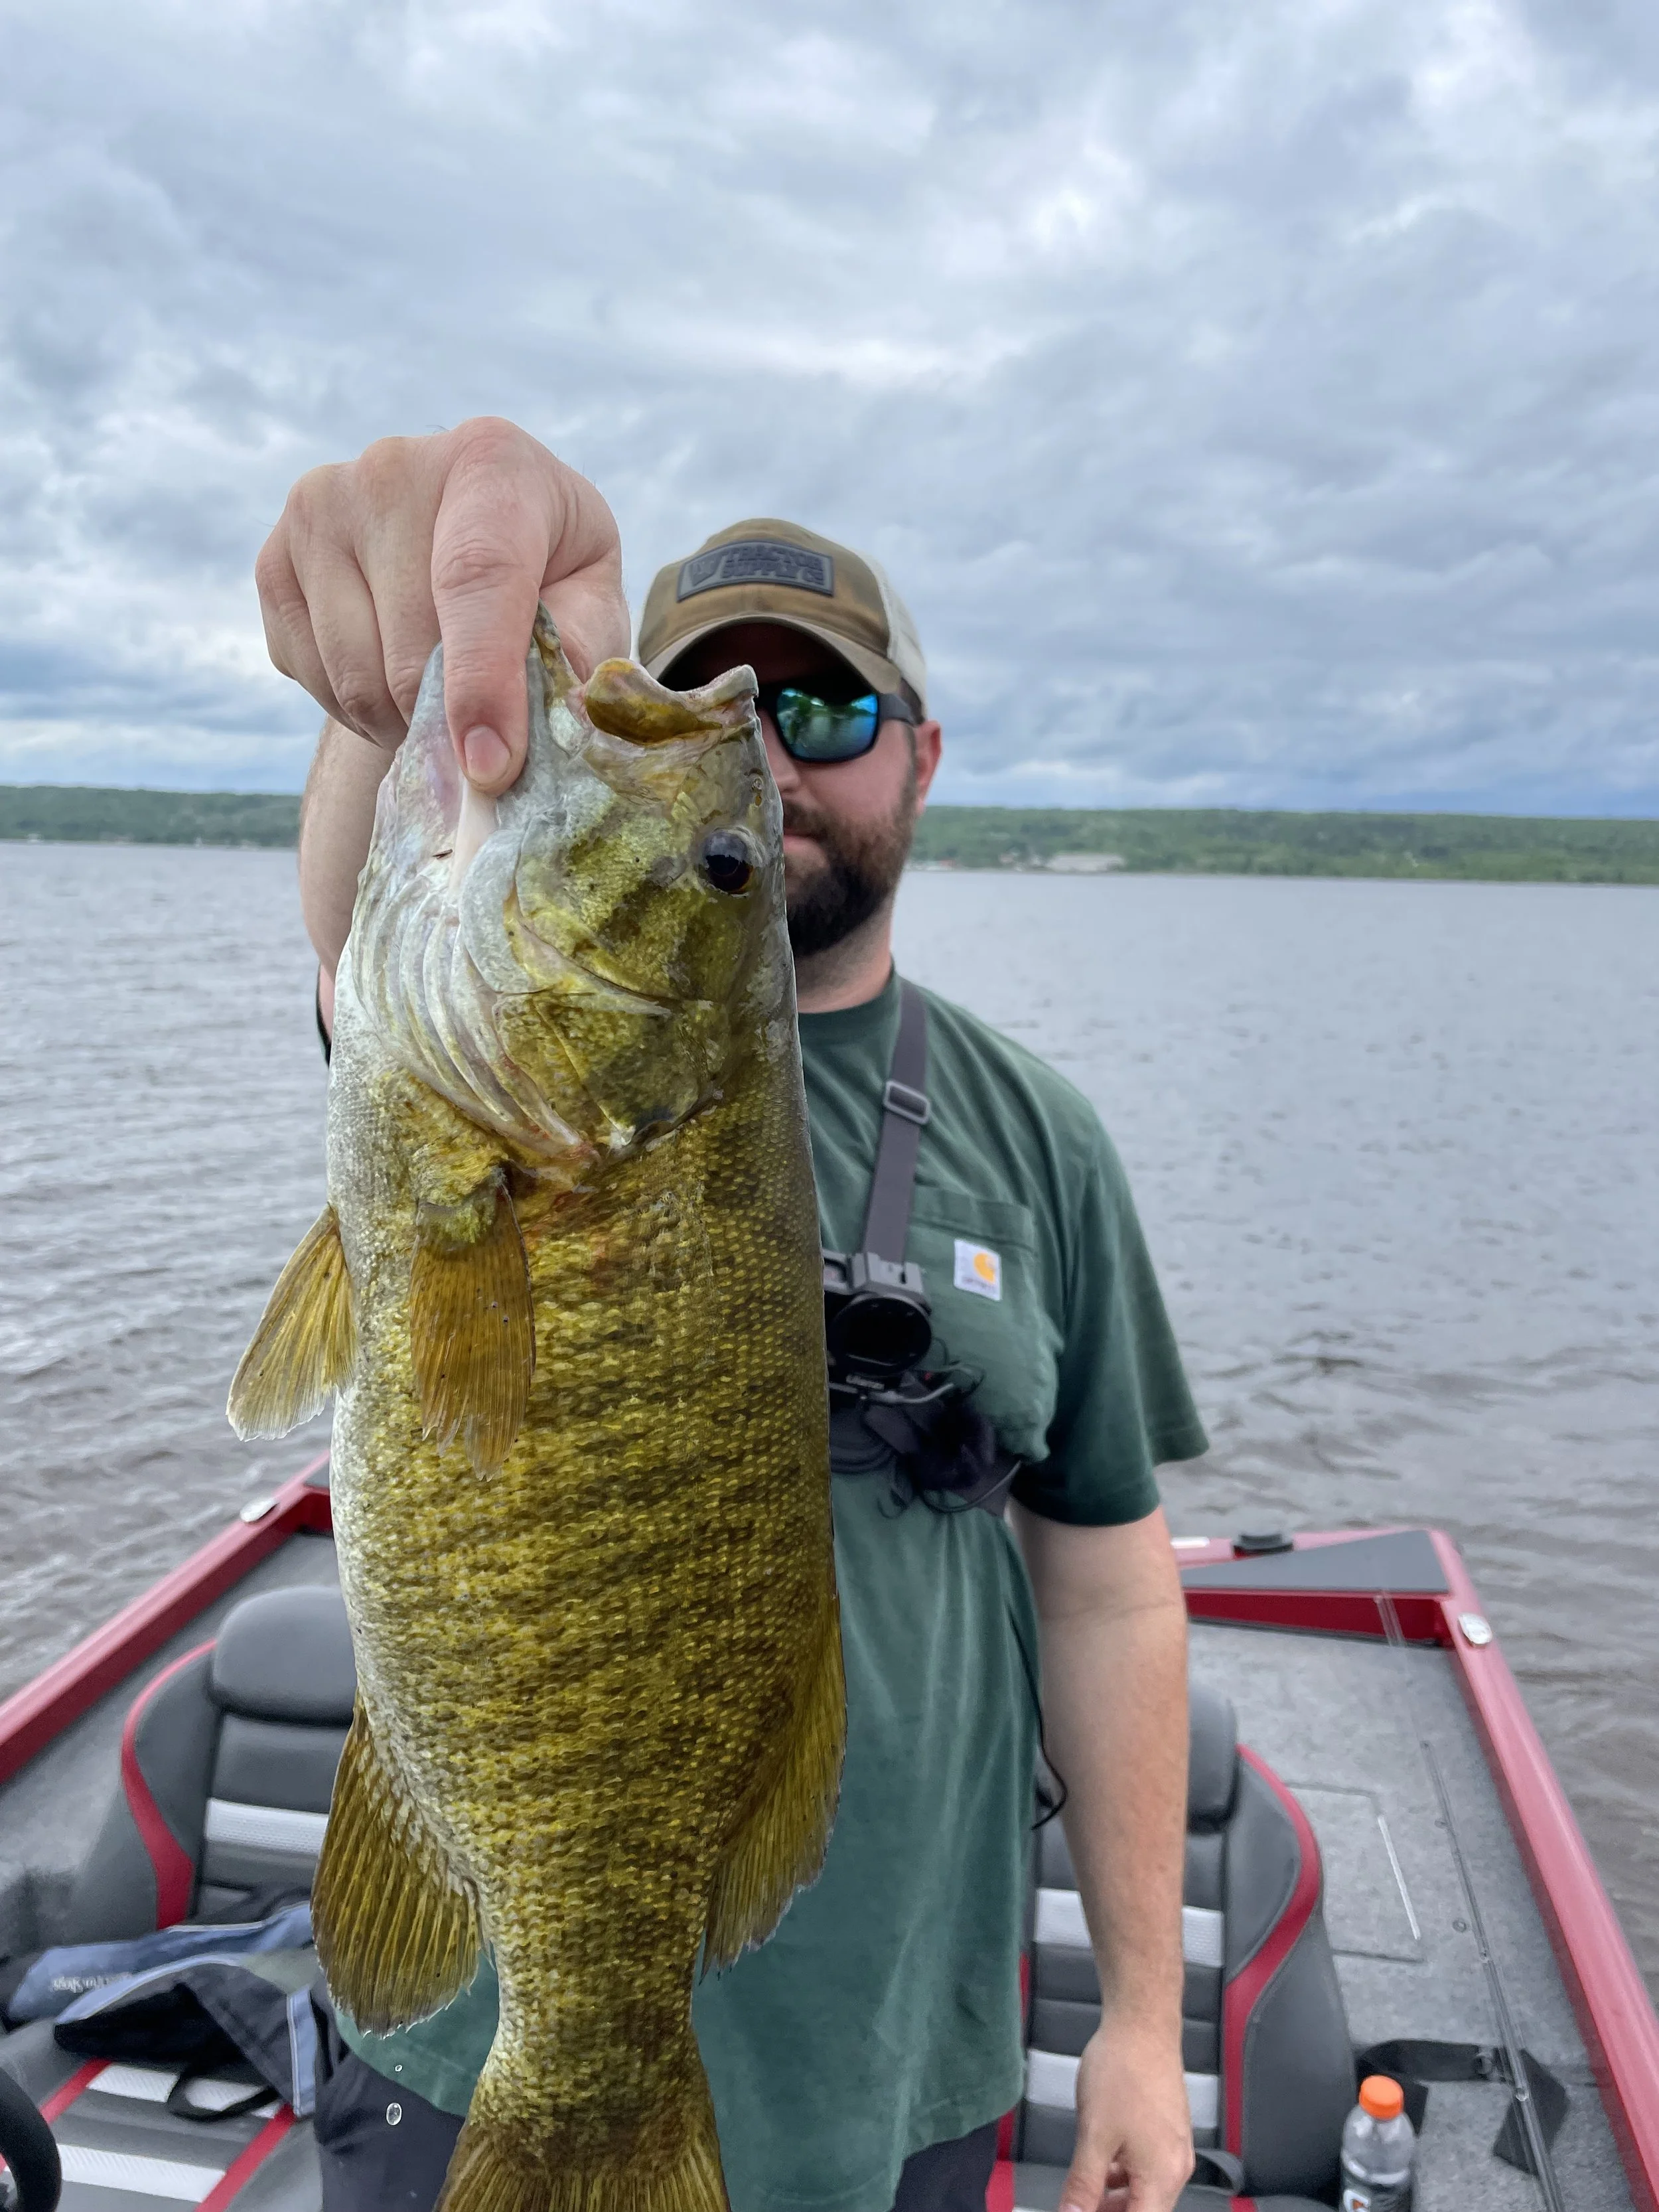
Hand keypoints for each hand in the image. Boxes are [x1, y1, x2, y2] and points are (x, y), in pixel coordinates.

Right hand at [255, 417, 628, 791]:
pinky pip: (312, 679)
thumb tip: (560, 722)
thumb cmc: (547, 573)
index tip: (490, 767)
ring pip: (355, 679)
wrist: (468, 536)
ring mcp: (319, 510)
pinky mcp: (274, 560)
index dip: (482, 682)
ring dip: (403, 725)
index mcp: (489, 461)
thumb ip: (582, 655)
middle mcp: (391, 468)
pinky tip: (394, 680)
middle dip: (450, 724)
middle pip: (410, 648)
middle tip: (484, 741)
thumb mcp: (591, 602)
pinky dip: (358, 713)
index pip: (476, 577)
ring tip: (441, 704)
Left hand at [1060, 2014, 1193, 2211]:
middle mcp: (1176, 2168)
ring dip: (1115, 2199)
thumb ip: (1083, 2184)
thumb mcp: (1093, 2135)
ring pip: (1144, 2192)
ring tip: (1084, 2193)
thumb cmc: (1123, 2070)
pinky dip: (1124, 2176)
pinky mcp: (1168, 2132)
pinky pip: (1147, 2169)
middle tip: (1078, 2206)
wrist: (1142, 2024)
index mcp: (1162, 2177)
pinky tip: (1101, 2168)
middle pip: (1144, 2211)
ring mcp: (1174, 2149)